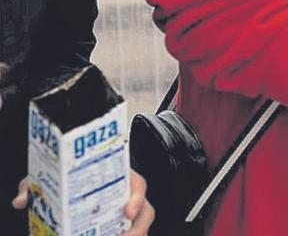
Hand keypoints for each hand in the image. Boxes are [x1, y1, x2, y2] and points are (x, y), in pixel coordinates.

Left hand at [14, 171, 154, 235]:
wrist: (65, 190)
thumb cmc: (65, 179)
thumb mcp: (52, 178)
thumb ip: (36, 186)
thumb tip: (22, 200)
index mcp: (118, 178)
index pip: (138, 185)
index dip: (137, 198)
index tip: (127, 211)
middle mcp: (126, 196)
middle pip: (145, 211)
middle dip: (139, 226)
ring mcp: (124, 214)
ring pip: (140, 226)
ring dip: (135, 235)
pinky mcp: (117, 228)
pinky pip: (128, 233)